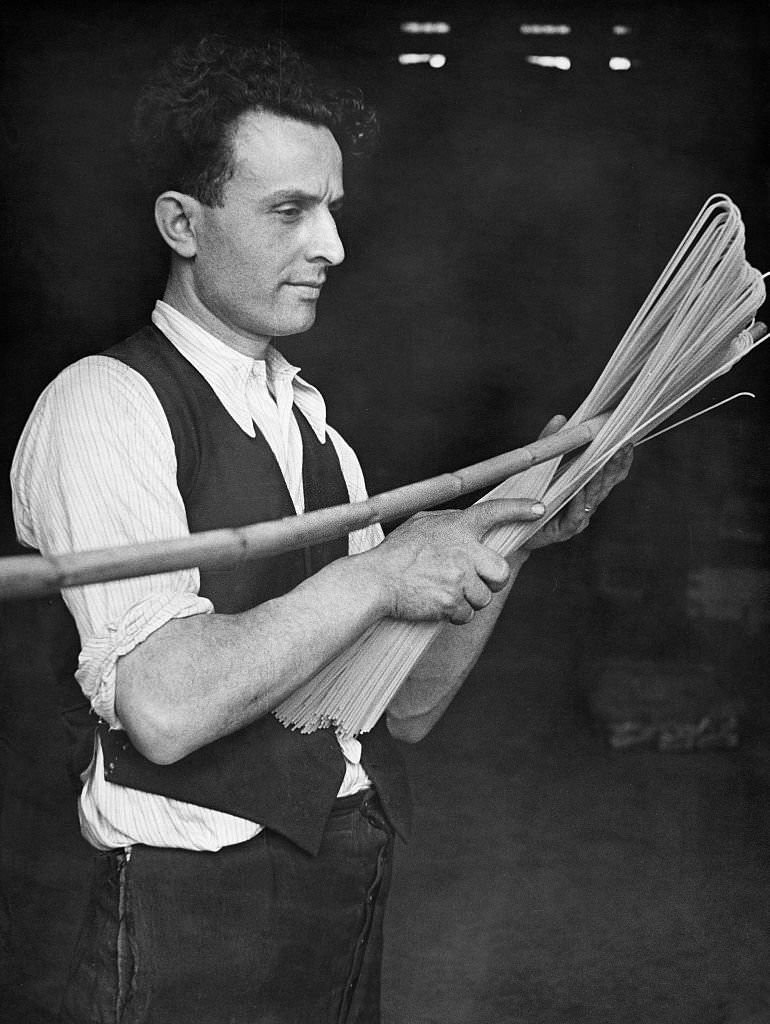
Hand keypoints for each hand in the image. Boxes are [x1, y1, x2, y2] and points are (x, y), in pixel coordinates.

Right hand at [364, 499, 545, 624]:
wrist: (375, 581)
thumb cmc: (396, 554)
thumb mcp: (421, 525)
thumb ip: (449, 523)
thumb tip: (468, 525)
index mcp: (457, 526)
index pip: (495, 511)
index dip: (520, 509)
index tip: (539, 509)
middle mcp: (464, 550)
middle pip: (501, 573)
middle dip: (489, 582)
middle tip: (468, 582)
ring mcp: (460, 577)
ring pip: (484, 598)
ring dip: (467, 601)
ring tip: (440, 591)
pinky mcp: (453, 601)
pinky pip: (467, 615)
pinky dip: (454, 615)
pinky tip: (435, 603)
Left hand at [524, 415, 633, 549]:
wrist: (509, 528)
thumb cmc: (527, 496)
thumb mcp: (539, 465)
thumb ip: (550, 444)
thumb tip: (561, 418)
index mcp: (584, 489)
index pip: (609, 474)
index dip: (620, 459)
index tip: (628, 440)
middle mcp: (585, 504)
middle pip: (605, 483)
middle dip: (614, 463)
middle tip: (623, 444)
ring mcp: (577, 519)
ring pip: (594, 497)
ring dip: (600, 478)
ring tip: (607, 459)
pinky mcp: (563, 531)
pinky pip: (576, 515)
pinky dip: (579, 500)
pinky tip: (582, 487)